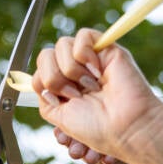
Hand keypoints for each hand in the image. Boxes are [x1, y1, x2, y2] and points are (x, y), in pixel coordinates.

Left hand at [32, 29, 162, 163]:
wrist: (125, 127)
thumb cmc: (98, 128)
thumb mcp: (60, 118)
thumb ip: (45, 98)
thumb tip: (37, 81)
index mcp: (65, 86)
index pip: (40, 69)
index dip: (41, 83)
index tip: (56, 100)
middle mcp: (76, 71)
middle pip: (46, 54)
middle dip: (54, 78)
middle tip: (75, 95)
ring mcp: (91, 58)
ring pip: (61, 45)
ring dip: (71, 70)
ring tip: (90, 86)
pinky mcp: (106, 48)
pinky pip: (83, 36)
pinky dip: (84, 55)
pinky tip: (97, 72)